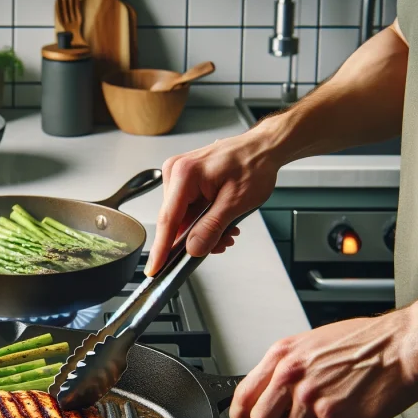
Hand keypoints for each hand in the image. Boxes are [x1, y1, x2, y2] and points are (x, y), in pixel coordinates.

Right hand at [145, 132, 281, 276]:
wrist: (263, 148)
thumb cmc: (254, 163)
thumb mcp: (236, 201)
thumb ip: (212, 227)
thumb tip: (193, 248)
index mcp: (185, 174)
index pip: (168, 219)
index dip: (161, 248)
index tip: (154, 268)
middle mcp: (177, 172)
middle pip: (175, 221)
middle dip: (195, 237)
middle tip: (220, 244)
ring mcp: (180, 176)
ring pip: (183, 218)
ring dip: (203, 230)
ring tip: (227, 232)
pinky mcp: (186, 181)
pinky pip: (189, 209)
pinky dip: (204, 220)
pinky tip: (222, 222)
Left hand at [229, 310, 417, 417]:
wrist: (403, 346)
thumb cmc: (366, 343)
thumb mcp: (311, 345)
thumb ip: (286, 369)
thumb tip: (268, 395)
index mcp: (282, 356)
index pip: (243, 395)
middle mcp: (291, 375)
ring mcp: (311, 396)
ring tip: (337, 413)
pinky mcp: (334, 416)